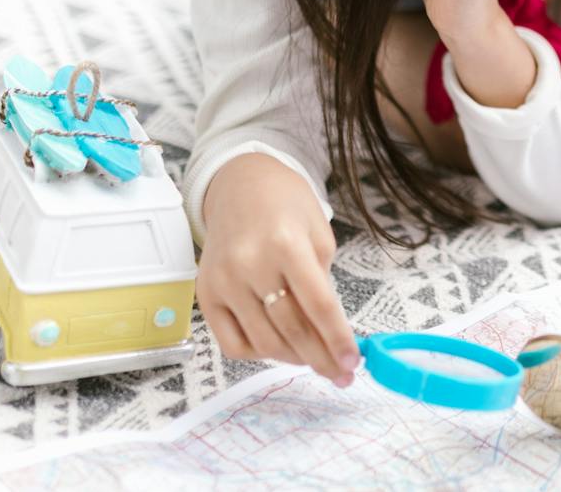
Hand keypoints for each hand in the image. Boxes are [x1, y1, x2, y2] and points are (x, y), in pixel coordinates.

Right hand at [197, 153, 360, 386]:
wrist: (241, 186)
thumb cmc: (288, 208)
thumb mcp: (318, 236)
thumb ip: (322, 284)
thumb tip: (331, 337)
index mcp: (286, 244)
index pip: (318, 306)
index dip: (338, 340)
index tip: (354, 363)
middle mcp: (250, 264)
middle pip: (291, 329)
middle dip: (322, 359)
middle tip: (341, 375)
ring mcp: (223, 282)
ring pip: (264, 342)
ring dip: (295, 359)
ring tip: (316, 361)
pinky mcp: (205, 295)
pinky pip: (233, 343)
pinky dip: (260, 353)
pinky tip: (280, 348)